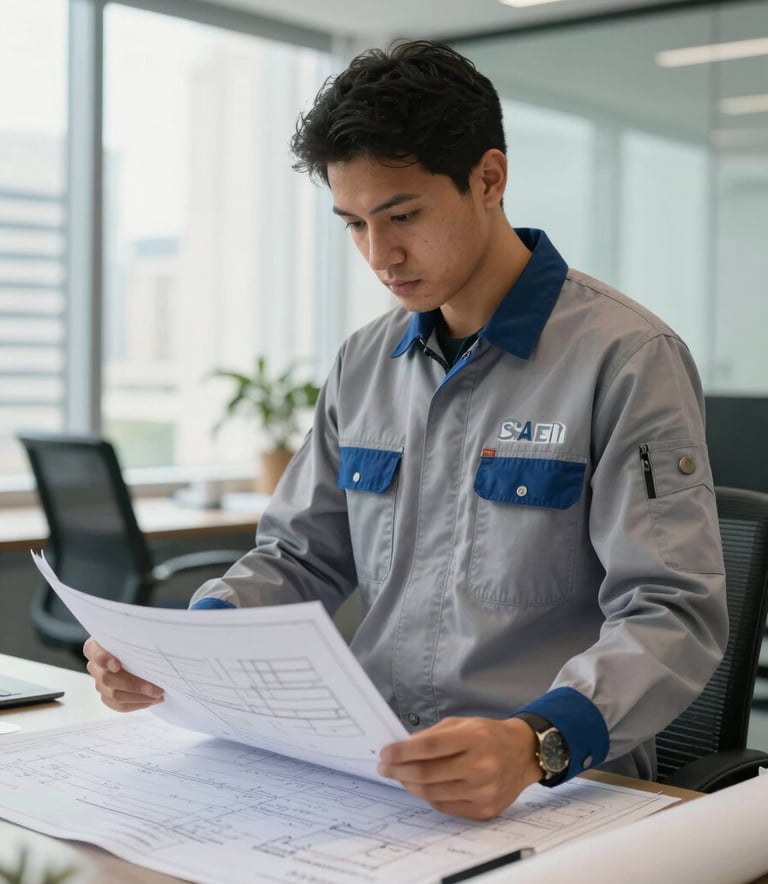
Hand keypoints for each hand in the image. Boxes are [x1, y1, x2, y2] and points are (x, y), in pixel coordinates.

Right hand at [83, 637, 163, 711]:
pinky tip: (150, 700)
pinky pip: (117, 705)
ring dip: (138, 697)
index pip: (94, 653)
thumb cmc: (137, 637)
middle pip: (107, 679)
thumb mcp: (136, 631)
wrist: (137, 649)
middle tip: (156, 688)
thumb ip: (138, 634)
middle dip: (134, 685)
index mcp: (96, 646)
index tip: (117, 665)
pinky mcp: (106, 695)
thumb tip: (155, 635)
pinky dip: (135, 704)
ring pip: (113, 695)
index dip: (104, 660)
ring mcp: (99, 681)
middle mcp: (95, 665)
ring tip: (158, 695)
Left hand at [378, 716, 541, 819]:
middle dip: (399, 771)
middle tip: (385, 767)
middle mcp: (481, 766)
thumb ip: (433, 736)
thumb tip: (402, 749)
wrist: (523, 753)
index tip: (385, 753)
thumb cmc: (488, 735)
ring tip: (400, 776)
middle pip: (427, 774)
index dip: (402, 752)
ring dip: (409, 785)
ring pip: (432, 793)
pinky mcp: (484, 810)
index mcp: (474, 738)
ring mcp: (483, 791)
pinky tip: (420, 787)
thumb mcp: (462, 723)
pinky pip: (445, 806)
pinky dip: (428, 796)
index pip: (429, 748)